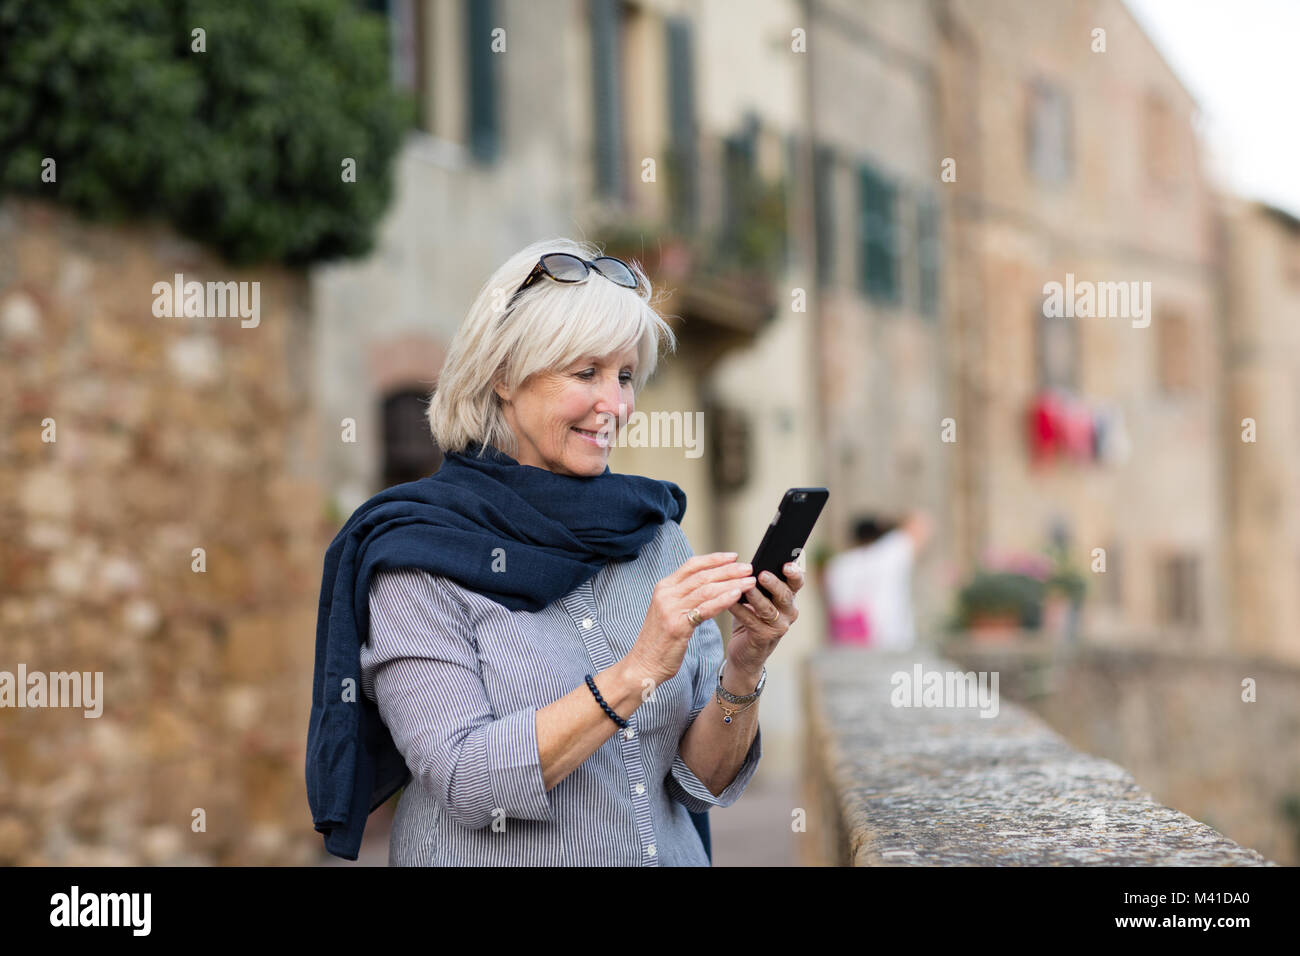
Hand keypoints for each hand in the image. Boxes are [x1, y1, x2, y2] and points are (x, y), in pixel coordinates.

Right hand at [622, 553, 755, 687]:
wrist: (643, 665)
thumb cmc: (660, 641)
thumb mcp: (669, 611)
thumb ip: (685, 597)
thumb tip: (710, 585)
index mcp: (664, 587)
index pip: (692, 565)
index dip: (714, 559)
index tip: (733, 556)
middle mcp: (666, 594)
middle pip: (702, 575)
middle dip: (728, 570)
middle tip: (748, 567)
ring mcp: (670, 609)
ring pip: (707, 589)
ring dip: (731, 584)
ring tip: (749, 582)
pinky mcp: (677, 626)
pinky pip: (705, 609)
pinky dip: (723, 600)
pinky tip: (737, 596)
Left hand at [726, 562, 802, 674]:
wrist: (745, 653)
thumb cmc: (751, 618)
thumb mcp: (757, 599)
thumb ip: (756, 583)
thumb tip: (746, 565)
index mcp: (789, 598)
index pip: (796, 582)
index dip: (794, 573)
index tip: (787, 564)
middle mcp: (789, 612)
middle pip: (785, 595)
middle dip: (774, 584)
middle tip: (762, 574)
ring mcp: (778, 627)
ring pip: (768, 609)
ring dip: (756, 597)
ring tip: (746, 587)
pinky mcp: (764, 638)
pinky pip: (750, 621)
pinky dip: (739, 610)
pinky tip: (730, 602)